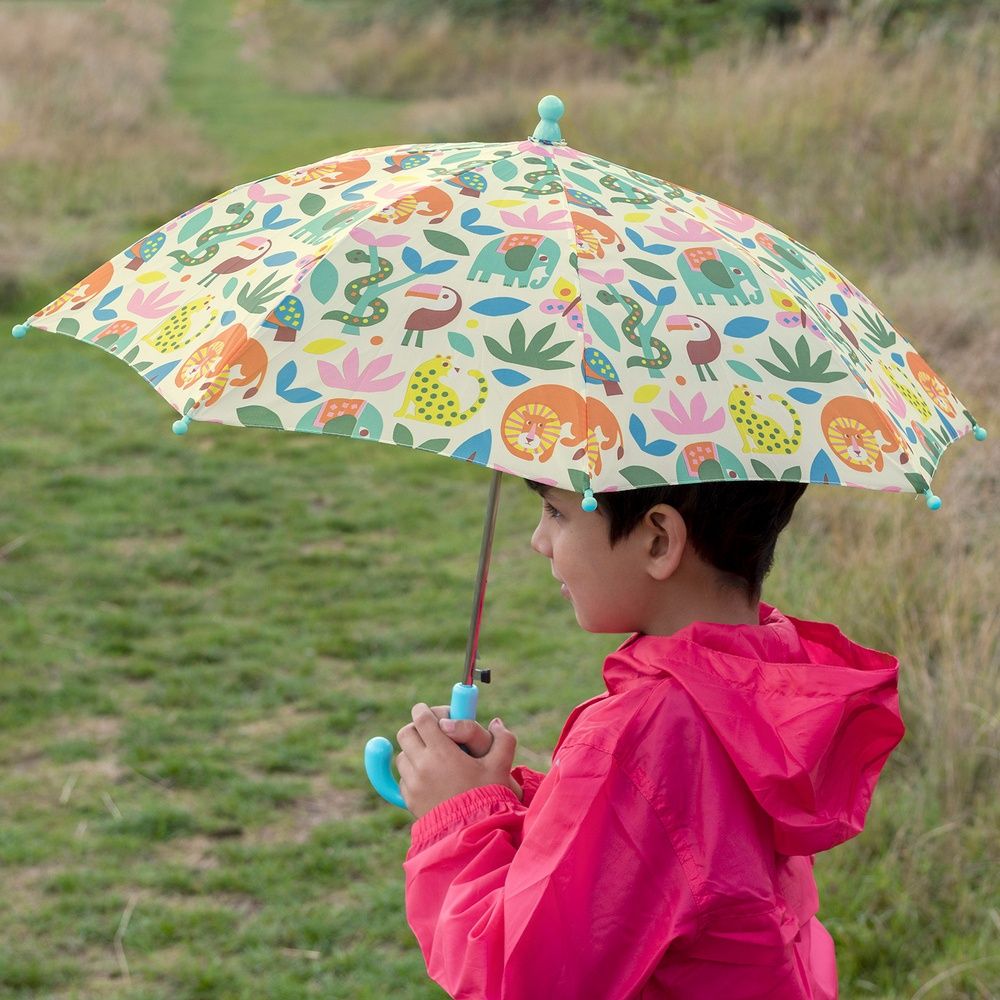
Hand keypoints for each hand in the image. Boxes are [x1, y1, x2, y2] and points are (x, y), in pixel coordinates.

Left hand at [396, 703, 520, 819]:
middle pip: (406, 733)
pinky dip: (412, 772)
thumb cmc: (488, 798)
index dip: (425, 710)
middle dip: (417, 728)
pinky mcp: (408, 800)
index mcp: (441, 752)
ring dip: (414, 751)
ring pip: (402, 755)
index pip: (422, 718)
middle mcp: (422, 765)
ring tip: (433, 757)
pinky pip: (403, 777)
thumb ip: (503, 739)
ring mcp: (413, 783)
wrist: (473, 835)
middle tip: (432, 732)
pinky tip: (430, 777)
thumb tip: (496, 723)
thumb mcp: (501, 767)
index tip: (431, 712)